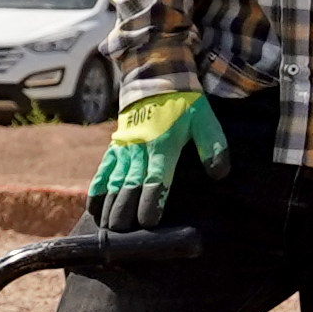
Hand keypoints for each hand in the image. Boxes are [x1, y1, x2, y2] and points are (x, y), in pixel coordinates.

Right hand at [87, 88, 225, 226]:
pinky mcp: (114, 147)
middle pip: (130, 183)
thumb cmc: (184, 104)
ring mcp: (124, 148)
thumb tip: (219, 174)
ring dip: (109, 204)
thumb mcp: (204, 119)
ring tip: (107, 227)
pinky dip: (97, 190)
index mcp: (163, 144)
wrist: (156, 80)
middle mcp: (140, 149)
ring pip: (114, 180)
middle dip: (125, 208)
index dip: (152, 199)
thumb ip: (213, 145)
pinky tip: (93, 209)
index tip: (148, 221)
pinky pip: (102, 171)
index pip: (156, 177)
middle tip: (121, 230)